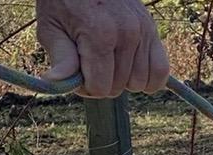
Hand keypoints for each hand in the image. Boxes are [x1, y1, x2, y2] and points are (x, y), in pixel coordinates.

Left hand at [36, 0, 170, 97]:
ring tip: (109, 62)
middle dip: (103, 82)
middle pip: (118, 88)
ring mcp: (143, 32)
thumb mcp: (51, 27)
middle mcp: (127, 34)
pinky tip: (132, 70)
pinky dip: (148, 78)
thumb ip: (60, 58)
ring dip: (123, 80)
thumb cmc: (64, 2)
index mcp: (100, 35)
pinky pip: (161, 71)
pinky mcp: (152, 31)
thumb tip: (55, 82)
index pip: (100, 88)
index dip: (86, 88)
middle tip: (91, 65)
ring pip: (139, 84)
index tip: (78, 74)